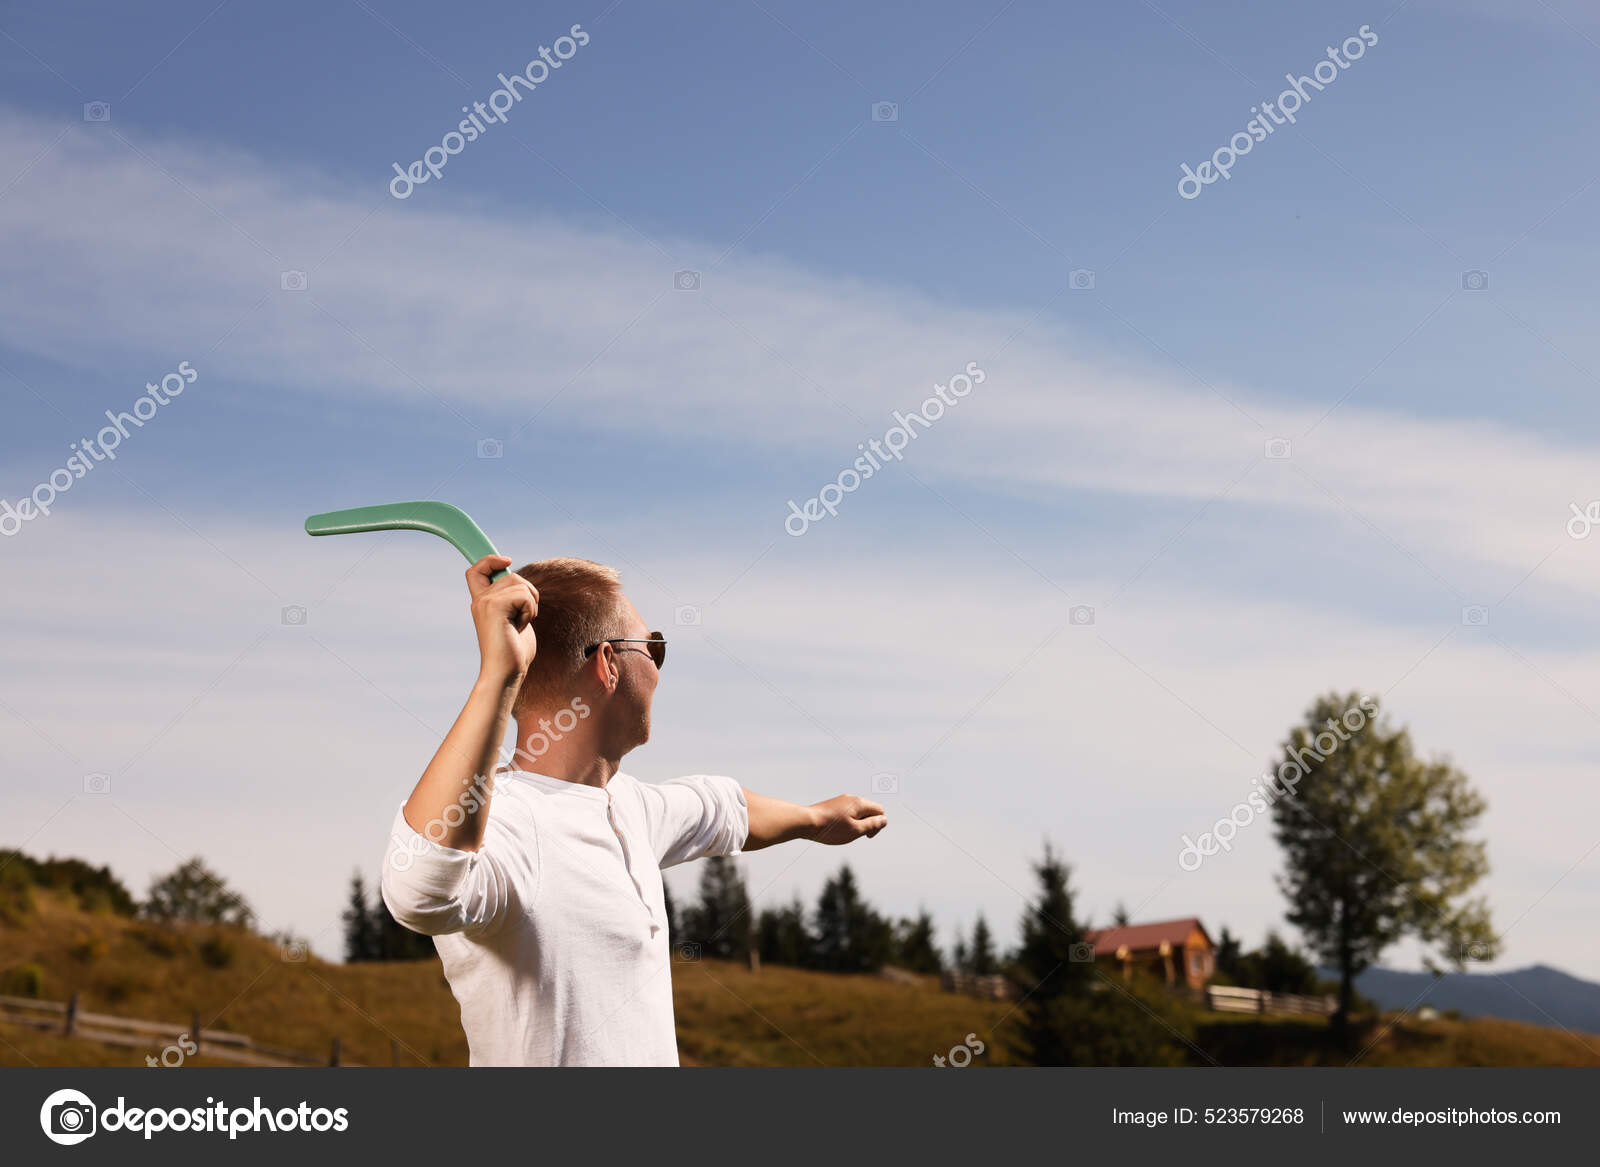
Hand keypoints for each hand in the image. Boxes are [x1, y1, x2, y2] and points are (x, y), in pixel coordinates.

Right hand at [466, 555, 537, 684]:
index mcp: (482, 603)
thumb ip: (515, 601)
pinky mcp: (493, 607)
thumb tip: (524, 586)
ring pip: (519, 583)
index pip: (476, 570)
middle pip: (510, 575)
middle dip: (528, 593)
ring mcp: (484, 602)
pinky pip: (523, 595)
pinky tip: (520, 627)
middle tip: (522, 618)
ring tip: (520, 623)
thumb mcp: (514, 619)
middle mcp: (479, 600)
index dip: (490, 560)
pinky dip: (530, 611)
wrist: (506, 672)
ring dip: (530, 604)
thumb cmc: (514, 652)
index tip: (506, 560)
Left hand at [807, 795, 886, 844]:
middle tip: (856, 835)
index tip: (866, 836)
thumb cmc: (830, 828)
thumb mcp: (855, 830)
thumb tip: (884, 820)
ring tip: (844, 833)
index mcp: (860, 803)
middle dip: (867, 824)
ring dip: (857, 823)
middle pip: (869, 810)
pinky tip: (836, 829)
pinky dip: (847, 821)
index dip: (878, 825)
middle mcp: (852, 798)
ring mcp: (841, 800)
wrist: (805, 822)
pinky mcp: (833, 805)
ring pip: (858, 812)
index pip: (880, 811)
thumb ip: (872, 825)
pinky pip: (847, 812)